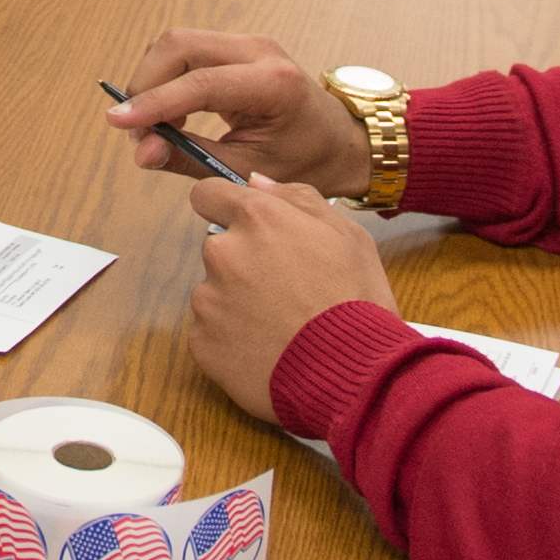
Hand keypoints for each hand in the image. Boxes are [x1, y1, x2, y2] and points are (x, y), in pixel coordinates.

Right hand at [111, 31, 370, 191]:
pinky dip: (167, 78)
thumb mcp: (247, 171)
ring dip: (154, 81)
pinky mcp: (236, 46)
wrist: (339, 142)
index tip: (118, 122)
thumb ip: (190, 159)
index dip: (155, 103)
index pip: (200, 83)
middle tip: (136, 130)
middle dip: (146, 84)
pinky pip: (187, 50)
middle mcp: (260, 51)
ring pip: (177, 43)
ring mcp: (248, 42)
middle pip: (179, 45)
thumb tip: (141, 153)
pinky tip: (172, 115)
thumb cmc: (304, 161)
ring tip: (157, 127)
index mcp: (274, 84)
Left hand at [188, 176, 399, 426]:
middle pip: (219, 247)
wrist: (353, 375)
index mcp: (258, 220)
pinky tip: (268, 349)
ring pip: (214, 291)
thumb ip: (298, 199)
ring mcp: (208, 300)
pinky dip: (232, 339)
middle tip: (284, 290)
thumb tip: (258, 183)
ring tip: (281, 325)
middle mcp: (223, 253)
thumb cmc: (357, 303)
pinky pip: (211, 332)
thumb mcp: (348, 236)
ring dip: (237, 302)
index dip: (227, 207)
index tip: (246, 227)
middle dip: (243, 262)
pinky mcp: (202, 343)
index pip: (209, 194)